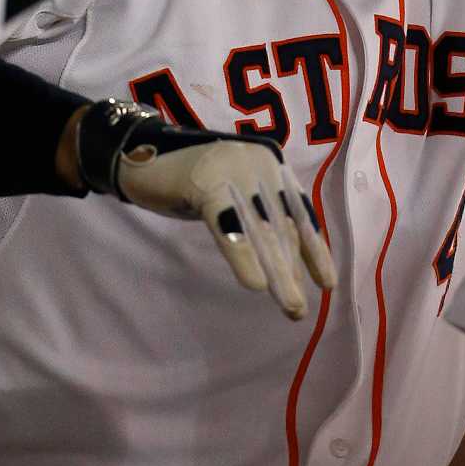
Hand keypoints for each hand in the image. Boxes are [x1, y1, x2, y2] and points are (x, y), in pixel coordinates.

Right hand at [116, 129, 336, 321]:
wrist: (139, 156)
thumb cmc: (190, 182)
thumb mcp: (234, 195)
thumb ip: (260, 214)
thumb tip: (289, 261)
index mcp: (271, 163)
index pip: (300, 211)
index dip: (313, 249)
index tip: (326, 283)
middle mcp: (260, 162)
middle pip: (282, 225)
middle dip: (292, 270)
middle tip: (297, 309)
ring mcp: (233, 168)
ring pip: (261, 229)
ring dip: (277, 271)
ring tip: (288, 304)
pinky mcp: (205, 181)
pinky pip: (229, 225)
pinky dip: (243, 256)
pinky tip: (254, 284)